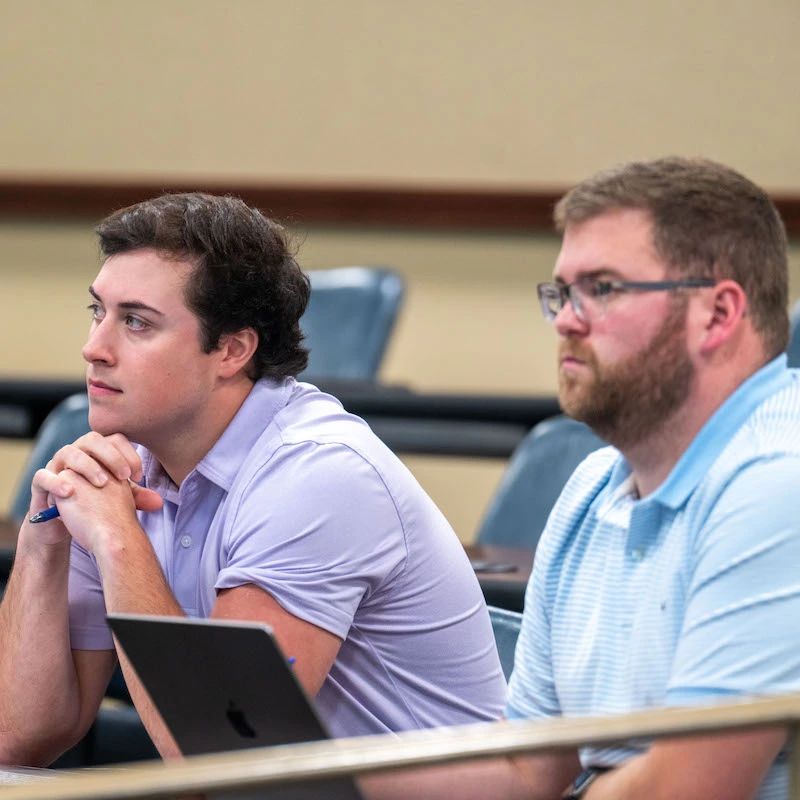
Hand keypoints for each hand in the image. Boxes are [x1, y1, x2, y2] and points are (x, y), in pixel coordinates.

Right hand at [27, 432, 162, 547]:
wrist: (63, 523)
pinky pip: (44, 476)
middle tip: (124, 476)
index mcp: (97, 452)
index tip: (138, 476)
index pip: (115, 439)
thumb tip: (159, 501)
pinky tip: (71, 492)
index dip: (129, 453)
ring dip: (88, 466)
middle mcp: (77, 452)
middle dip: (111, 455)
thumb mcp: (116, 499)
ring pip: (69, 452)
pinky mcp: (41, 482)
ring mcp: (57, 465)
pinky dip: (56, 482)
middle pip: (93, 439)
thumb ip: (136, 497)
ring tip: (102, 483)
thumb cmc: (92, 503)